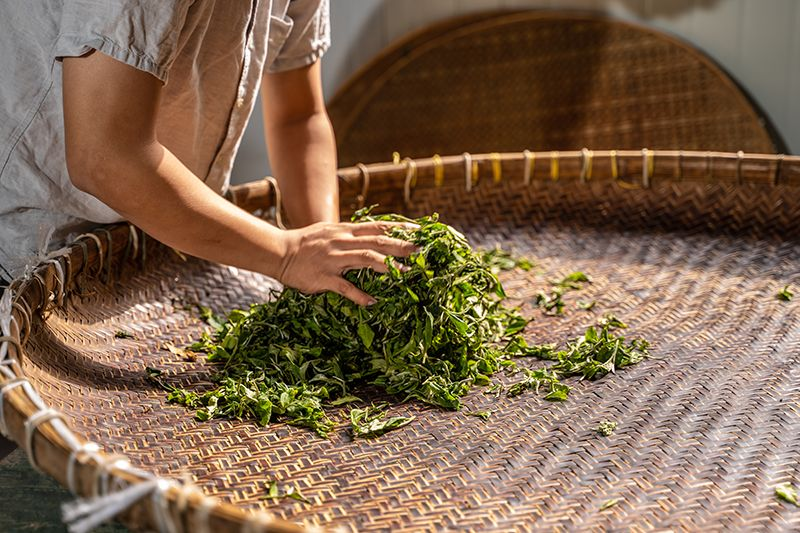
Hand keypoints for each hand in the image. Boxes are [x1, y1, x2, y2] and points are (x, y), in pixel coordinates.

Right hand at [277, 221, 417, 305]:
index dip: (399, 229)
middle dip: (400, 245)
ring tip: (405, 272)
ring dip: (387, 265)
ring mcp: (333, 259)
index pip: (377, 227)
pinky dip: (360, 295)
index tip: (419, 232)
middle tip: (421, 251)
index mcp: (344, 231)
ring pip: (365, 259)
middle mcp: (342, 241)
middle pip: (376, 241)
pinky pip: (345, 287)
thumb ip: (349, 234)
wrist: (278, 252)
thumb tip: (370, 234)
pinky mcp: (324, 277)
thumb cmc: (305, 243)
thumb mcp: (329, 231)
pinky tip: (372, 301)